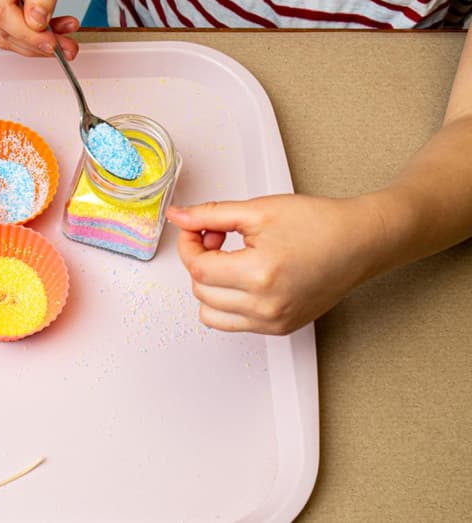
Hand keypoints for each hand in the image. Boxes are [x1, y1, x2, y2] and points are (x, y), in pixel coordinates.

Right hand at [0, 0, 77, 57]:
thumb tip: (36, 21)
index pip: (1, 11)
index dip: (27, 34)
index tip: (52, 43)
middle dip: (34, 43)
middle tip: (65, 45)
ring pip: (0, 34)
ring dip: (32, 43)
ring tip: (62, 37)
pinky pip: (1, 29)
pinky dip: (26, 36)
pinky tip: (48, 31)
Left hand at [165, 195, 383, 334]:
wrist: (360, 241)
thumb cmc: (320, 224)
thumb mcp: (258, 210)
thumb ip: (210, 215)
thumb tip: (178, 216)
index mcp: (259, 275)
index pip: (197, 269)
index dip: (188, 245)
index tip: (194, 229)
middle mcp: (266, 306)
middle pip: (201, 290)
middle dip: (199, 261)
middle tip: (217, 238)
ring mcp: (273, 322)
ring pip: (210, 313)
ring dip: (210, 286)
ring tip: (231, 260)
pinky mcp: (280, 328)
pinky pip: (233, 323)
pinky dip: (227, 302)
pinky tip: (242, 278)